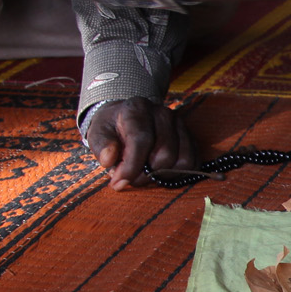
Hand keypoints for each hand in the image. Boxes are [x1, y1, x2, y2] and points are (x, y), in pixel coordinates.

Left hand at [84, 97, 198, 190]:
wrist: (128, 117)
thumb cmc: (112, 128)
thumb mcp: (98, 134)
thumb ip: (102, 146)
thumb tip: (109, 160)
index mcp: (137, 109)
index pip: (141, 140)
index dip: (131, 166)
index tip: (119, 182)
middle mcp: (162, 113)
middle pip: (164, 153)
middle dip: (146, 175)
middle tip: (131, 179)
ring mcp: (179, 124)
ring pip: (181, 160)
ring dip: (162, 177)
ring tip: (145, 175)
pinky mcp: (190, 136)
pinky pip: (193, 163)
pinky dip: (178, 175)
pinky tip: (161, 174)